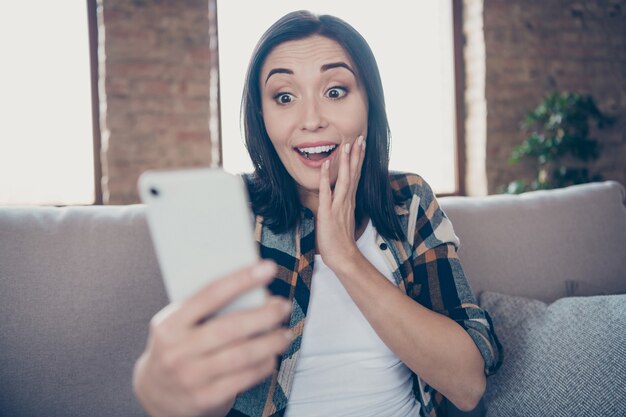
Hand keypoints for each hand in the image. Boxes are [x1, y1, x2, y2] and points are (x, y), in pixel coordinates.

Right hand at [133, 261, 292, 416]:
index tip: (268, 268)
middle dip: (264, 314)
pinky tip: (272, 356)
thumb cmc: (177, 347)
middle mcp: (178, 350)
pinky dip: (264, 365)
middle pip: (231, 327)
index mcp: (169, 324)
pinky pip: (244, 378)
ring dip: (271, 342)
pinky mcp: (205, 398)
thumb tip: (255, 292)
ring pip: (242, 355)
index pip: (210, 294)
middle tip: (284, 306)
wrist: (155, 394)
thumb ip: (206, 310)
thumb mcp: (179, 325)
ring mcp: (191, 376)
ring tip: (285, 334)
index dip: (242, 279)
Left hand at [316, 135, 365, 270]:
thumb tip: (338, 196)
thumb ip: (341, 205)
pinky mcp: (328, 213)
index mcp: (350, 201)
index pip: (356, 175)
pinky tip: (325, 165)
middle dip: (356, 155)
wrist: (343, 257)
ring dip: (345, 162)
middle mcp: (347, 200)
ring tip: (346, 145)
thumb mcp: (341, 218)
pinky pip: (326, 192)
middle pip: (354, 173)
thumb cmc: (340, 240)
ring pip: (344, 179)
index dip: (358, 159)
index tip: (360, 144)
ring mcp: (338, 206)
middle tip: (360, 137)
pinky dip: (325, 178)